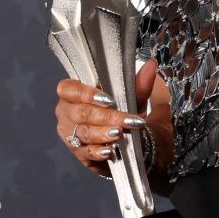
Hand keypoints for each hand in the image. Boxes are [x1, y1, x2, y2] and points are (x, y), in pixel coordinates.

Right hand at [54, 60, 158, 178]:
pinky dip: (98, 151)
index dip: (85, 93)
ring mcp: (69, 133)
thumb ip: (140, 84)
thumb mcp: (133, 99)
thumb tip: (151, 65)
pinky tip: (110, 151)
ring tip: (119, 133)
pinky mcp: (77, 152)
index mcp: (73, 92)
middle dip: (106, 117)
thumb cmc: (122, 112)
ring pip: (83, 133)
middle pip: (81, 113)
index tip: (109, 100)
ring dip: (103, 133)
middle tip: (125, 121)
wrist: (126, 139)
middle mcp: (66, 112)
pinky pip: (85, 152)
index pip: (67, 88)